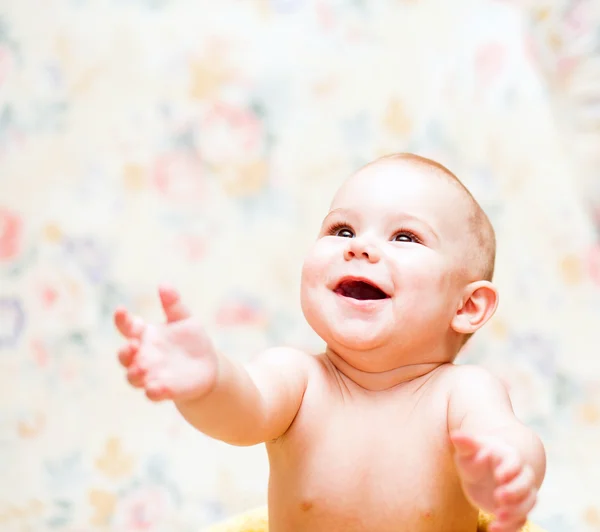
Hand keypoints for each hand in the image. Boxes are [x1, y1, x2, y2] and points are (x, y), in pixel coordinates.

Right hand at [114, 285, 217, 402]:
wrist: (208, 367)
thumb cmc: (191, 340)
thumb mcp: (184, 319)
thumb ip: (173, 305)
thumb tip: (164, 284)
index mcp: (146, 336)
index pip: (128, 327)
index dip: (122, 319)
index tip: (121, 310)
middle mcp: (143, 356)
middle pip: (124, 355)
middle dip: (124, 352)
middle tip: (133, 345)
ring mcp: (151, 375)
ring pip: (133, 377)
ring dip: (134, 373)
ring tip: (142, 368)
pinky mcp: (164, 390)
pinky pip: (153, 393)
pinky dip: (152, 391)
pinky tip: (154, 388)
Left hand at [451, 432, 536, 531]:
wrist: (478, 473)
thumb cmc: (473, 456)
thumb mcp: (467, 450)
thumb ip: (465, 443)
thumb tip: (455, 435)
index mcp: (507, 457)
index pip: (516, 462)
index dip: (510, 469)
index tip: (499, 475)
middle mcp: (518, 475)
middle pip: (526, 484)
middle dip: (515, 492)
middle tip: (498, 497)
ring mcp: (518, 493)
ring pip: (528, 503)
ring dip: (516, 511)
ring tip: (498, 516)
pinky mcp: (515, 510)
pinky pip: (521, 520)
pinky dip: (510, 527)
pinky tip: (494, 529)